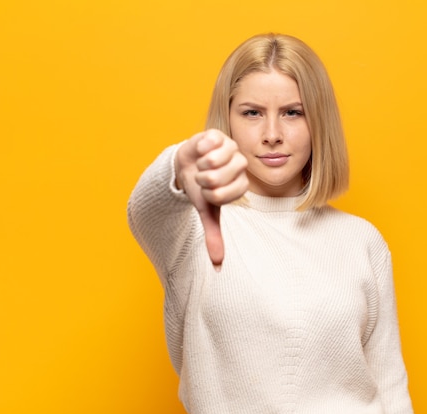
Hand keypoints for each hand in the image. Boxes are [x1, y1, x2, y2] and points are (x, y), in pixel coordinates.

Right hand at [175, 129, 248, 268]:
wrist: (185, 166)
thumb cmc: (200, 189)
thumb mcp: (206, 212)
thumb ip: (214, 236)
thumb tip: (218, 266)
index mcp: (241, 184)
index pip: (227, 193)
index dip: (212, 194)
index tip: (208, 193)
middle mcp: (240, 164)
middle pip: (221, 176)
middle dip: (204, 179)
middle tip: (203, 177)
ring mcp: (230, 147)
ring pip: (215, 159)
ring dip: (200, 164)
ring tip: (201, 164)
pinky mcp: (218, 134)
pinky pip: (208, 143)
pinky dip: (198, 149)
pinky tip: (200, 150)